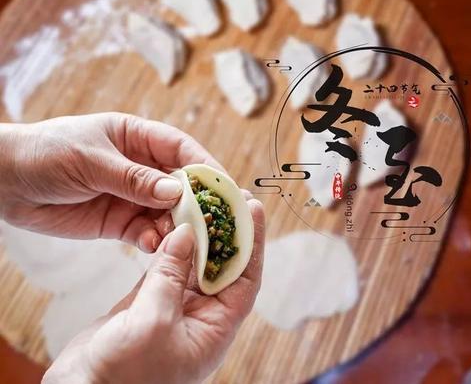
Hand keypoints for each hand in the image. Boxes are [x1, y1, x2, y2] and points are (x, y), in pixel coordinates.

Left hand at [0, 112, 223, 251]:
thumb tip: (178, 192)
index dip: (206, 167)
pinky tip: (154, 246)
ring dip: (177, 226)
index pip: (182, 150)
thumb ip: (135, 179)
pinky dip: (154, 240)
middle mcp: (141, 167)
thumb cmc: (46, 153)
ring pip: (167, 212)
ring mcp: (131, 196)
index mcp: (138, 138)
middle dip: (198, 203)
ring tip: (183, 240)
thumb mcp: (92, 161)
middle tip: (214, 223)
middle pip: (182, 185)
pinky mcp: (118, 222)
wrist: (4, 181)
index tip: (225, 188)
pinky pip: (145, 232)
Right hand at [43, 200, 264, 383]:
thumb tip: (189, 233)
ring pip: (191, 266)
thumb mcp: (154, 321)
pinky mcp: (146, 306)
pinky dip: (166, 248)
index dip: (251, 243)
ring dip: (194, 236)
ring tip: (198, 203)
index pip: (244, 279)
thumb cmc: (124, 375)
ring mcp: (172, 311)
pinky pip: (164, 270)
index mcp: (215, 330)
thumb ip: (171, 275)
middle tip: (227, 197)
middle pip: (221, 268)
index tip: (252, 209)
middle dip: (225, 233)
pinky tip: (168, 224)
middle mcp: (199, 319)